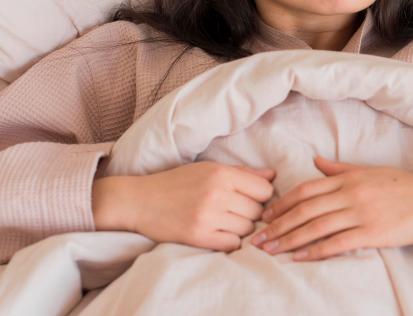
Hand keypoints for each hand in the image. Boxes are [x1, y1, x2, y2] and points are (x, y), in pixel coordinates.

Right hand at [92, 161, 275, 252]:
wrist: (140, 201)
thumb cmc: (177, 183)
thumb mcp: (209, 169)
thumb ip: (243, 173)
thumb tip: (272, 177)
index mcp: (221, 174)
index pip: (265, 191)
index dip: (260, 196)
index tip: (249, 199)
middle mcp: (217, 194)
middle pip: (257, 211)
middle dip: (250, 213)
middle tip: (234, 211)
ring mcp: (207, 216)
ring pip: (247, 229)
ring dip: (240, 228)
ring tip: (224, 221)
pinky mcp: (198, 236)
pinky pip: (232, 244)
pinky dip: (229, 241)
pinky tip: (217, 233)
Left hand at [250, 155, 412, 260]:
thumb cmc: (404, 185)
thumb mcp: (371, 171)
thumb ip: (341, 169)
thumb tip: (316, 162)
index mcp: (349, 177)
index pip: (306, 189)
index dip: (282, 203)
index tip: (266, 216)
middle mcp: (351, 193)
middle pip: (305, 209)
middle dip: (278, 224)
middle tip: (258, 238)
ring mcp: (362, 213)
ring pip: (317, 226)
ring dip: (290, 239)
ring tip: (271, 250)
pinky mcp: (374, 232)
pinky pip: (338, 242)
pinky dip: (316, 250)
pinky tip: (299, 257)